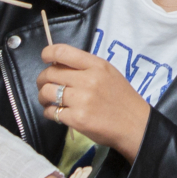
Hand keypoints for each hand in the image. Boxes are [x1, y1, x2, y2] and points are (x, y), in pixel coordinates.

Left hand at [39, 45, 152, 160]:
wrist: (135, 124)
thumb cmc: (121, 98)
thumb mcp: (109, 73)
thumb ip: (86, 67)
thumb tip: (58, 64)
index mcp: (97, 65)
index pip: (62, 52)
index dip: (48, 53)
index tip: (45, 59)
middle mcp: (88, 80)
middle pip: (50, 73)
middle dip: (42, 79)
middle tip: (44, 85)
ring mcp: (82, 100)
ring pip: (47, 92)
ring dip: (42, 96)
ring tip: (47, 100)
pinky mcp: (77, 119)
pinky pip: (51, 112)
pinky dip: (49, 112)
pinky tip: (56, 113)